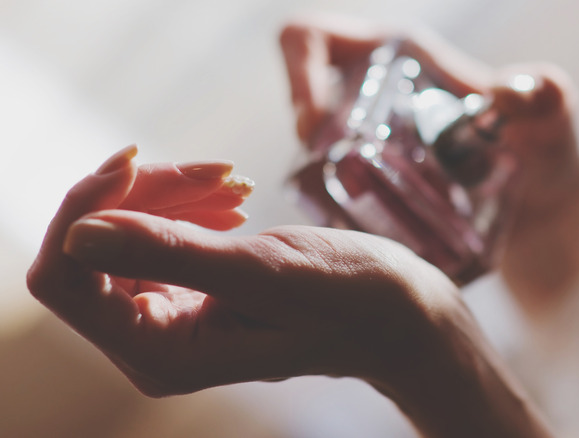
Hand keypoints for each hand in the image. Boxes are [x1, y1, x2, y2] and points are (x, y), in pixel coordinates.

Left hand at [27, 145, 551, 436]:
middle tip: (218, 173)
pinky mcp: (189, 292)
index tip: (134, 158)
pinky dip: (185, 203)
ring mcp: (168, 317)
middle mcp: (152, 343)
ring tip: (234, 186)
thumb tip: (79, 233)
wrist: (396, 312)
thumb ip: (171, 255)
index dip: (85, 209)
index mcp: (162, 354)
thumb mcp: (263, 272)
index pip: (68, 278)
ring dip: (170, 194)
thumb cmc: (347, 300)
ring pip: (123, 233)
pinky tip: (232, 200)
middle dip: (143, 194)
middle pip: (93, 248)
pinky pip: (155, 233)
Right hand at [280, 17, 578, 314]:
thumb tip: (519, 94)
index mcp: (393, 57)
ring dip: (330, 204)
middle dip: (317, 161)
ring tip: (374, 235)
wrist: (539, 204)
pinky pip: (332, 207)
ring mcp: (361, 148)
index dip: (296, 73)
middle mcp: (366, 98)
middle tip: (360, 199)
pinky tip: (378, 256)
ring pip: (310, 168)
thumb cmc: (542, 145)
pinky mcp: (366, 193)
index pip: (310, 40)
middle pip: (304, 116)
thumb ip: (545, 97)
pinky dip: (348, 232)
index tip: (311, 129)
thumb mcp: (550, 117)